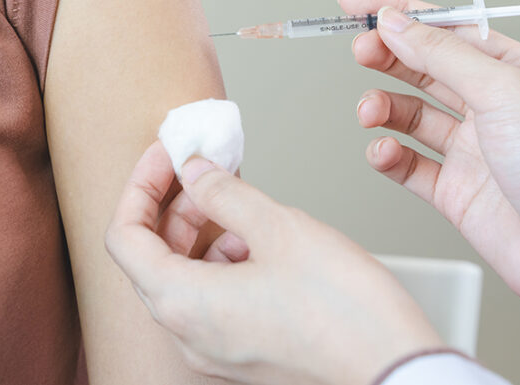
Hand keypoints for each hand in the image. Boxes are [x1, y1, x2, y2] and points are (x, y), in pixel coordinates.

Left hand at [105, 142, 442, 384]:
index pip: (124, 236)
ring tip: (239, 203)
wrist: (394, 366)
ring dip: (201, 233)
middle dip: (174, 206)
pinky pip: (210, 300)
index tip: (166, 156)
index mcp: (183, 303)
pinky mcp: (240, 353)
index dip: (140, 186)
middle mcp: (188, 334)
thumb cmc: (345, 309)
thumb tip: (194, 171)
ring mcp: (213, 349)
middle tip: (205, 169)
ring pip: (182, 278)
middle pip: (151, 257)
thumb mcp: (279, 228)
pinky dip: (222, 262)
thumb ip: (223, 192)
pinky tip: (258, 242)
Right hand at [338, 0, 519, 358]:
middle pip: (425, 68)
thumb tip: (397, 24)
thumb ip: (442, 55)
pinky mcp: (456, 190)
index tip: (357, 2)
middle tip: (360, 51)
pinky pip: (409, 164)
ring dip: (384, 107)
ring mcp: (473, 150)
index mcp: (517, 71)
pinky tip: (384, 151)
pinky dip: (389, 156)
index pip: (447, 29)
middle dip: (388, 56)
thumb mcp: (503, 91)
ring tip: (369, 111)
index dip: (399, 13)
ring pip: (412, 115)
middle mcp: (494, 107)